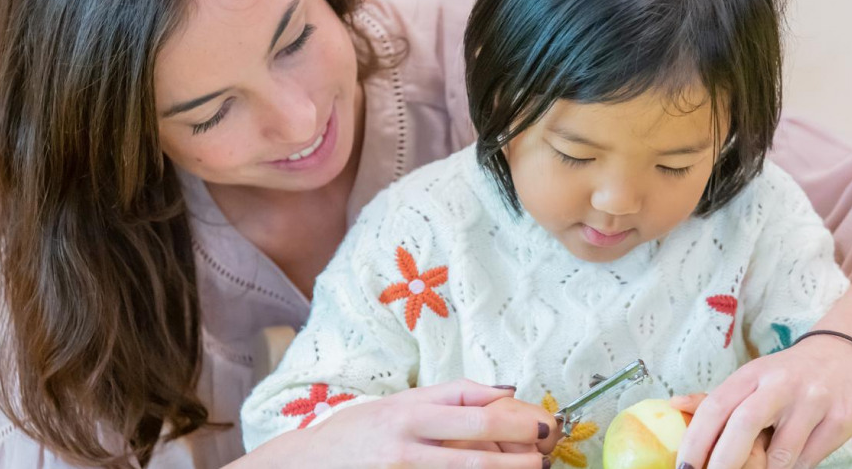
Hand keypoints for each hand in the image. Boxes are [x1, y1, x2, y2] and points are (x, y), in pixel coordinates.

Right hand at [233, 380, 553, 468]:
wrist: (303, 466)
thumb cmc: (354, 433)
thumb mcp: (397, 403)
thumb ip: (448, 395)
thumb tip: (502, 391)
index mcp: (410, 412)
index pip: (477, 412)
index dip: (518, 420)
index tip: (544, 423)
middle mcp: (407, 444)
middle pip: (479, 448)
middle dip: (522, 453)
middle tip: (548, 452)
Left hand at [675, 335, 851, 468]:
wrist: (848, 354)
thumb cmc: (789, 375)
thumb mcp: (753, 378)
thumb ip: (717, 398)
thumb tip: (673, 406)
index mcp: (752, 374)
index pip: (716, 406)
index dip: (696, 439)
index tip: (684, 467)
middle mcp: (781, 384)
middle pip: (744, 426)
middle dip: (724, 463)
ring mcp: (813, 401)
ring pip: (782, 454)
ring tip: (761, 468)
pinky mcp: (841, 419)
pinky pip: (809, 459)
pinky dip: (794, 468)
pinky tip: (790, 461)